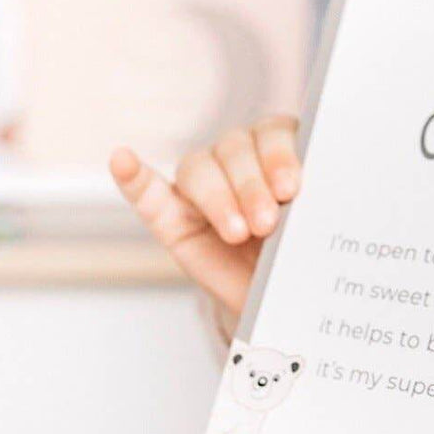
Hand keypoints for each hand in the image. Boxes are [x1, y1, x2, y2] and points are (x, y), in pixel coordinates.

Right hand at [110, 115, 301, 316]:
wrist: (278, 299)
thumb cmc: (298, 258)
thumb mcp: (311, 232)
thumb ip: (306, 209)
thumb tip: (308, 200)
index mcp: (278, 152)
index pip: (273, 134)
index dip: (278, 157)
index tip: (289, 189)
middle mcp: (238, 158)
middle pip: (235, 148)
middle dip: (250, 185)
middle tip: (267, 224)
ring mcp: (201, 184)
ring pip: (199, 167)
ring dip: (217, 197)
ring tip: (237, 231)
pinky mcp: (170, 214)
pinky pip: (147, 190)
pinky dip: (134, 176)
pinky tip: (123, 160)